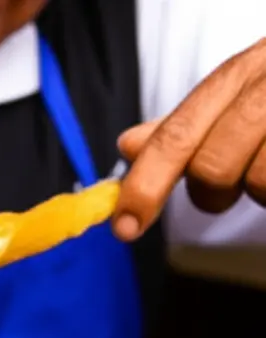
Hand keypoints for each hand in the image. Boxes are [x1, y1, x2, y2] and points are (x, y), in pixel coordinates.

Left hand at [113, 38, 265, 240]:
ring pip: (259, 183)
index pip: (176, 134)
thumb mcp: (242, 99)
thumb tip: (128, 144)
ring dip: (265, 191)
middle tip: (231, 188)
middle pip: (213, 166)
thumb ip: (189, 127)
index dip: (146, 184)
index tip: (125, 227)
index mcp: (242, 72)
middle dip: (213, 193)